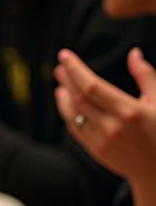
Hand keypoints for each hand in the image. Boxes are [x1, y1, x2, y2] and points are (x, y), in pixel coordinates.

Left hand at [54, 47, 155, 184]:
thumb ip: (146, 76)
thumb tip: (134, 54)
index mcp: (129, 111)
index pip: (91, 86)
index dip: (75, 69)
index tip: (65, 56)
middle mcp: (112, 126)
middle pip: (79, 98)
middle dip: (67, 79)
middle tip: (60, 66)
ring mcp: (102, 141)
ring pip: (73, 114)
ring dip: (64, 97)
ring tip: (61, 83)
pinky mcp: (96, 151)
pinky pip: (75, 129)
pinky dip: (68, 113)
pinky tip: (67, 103)